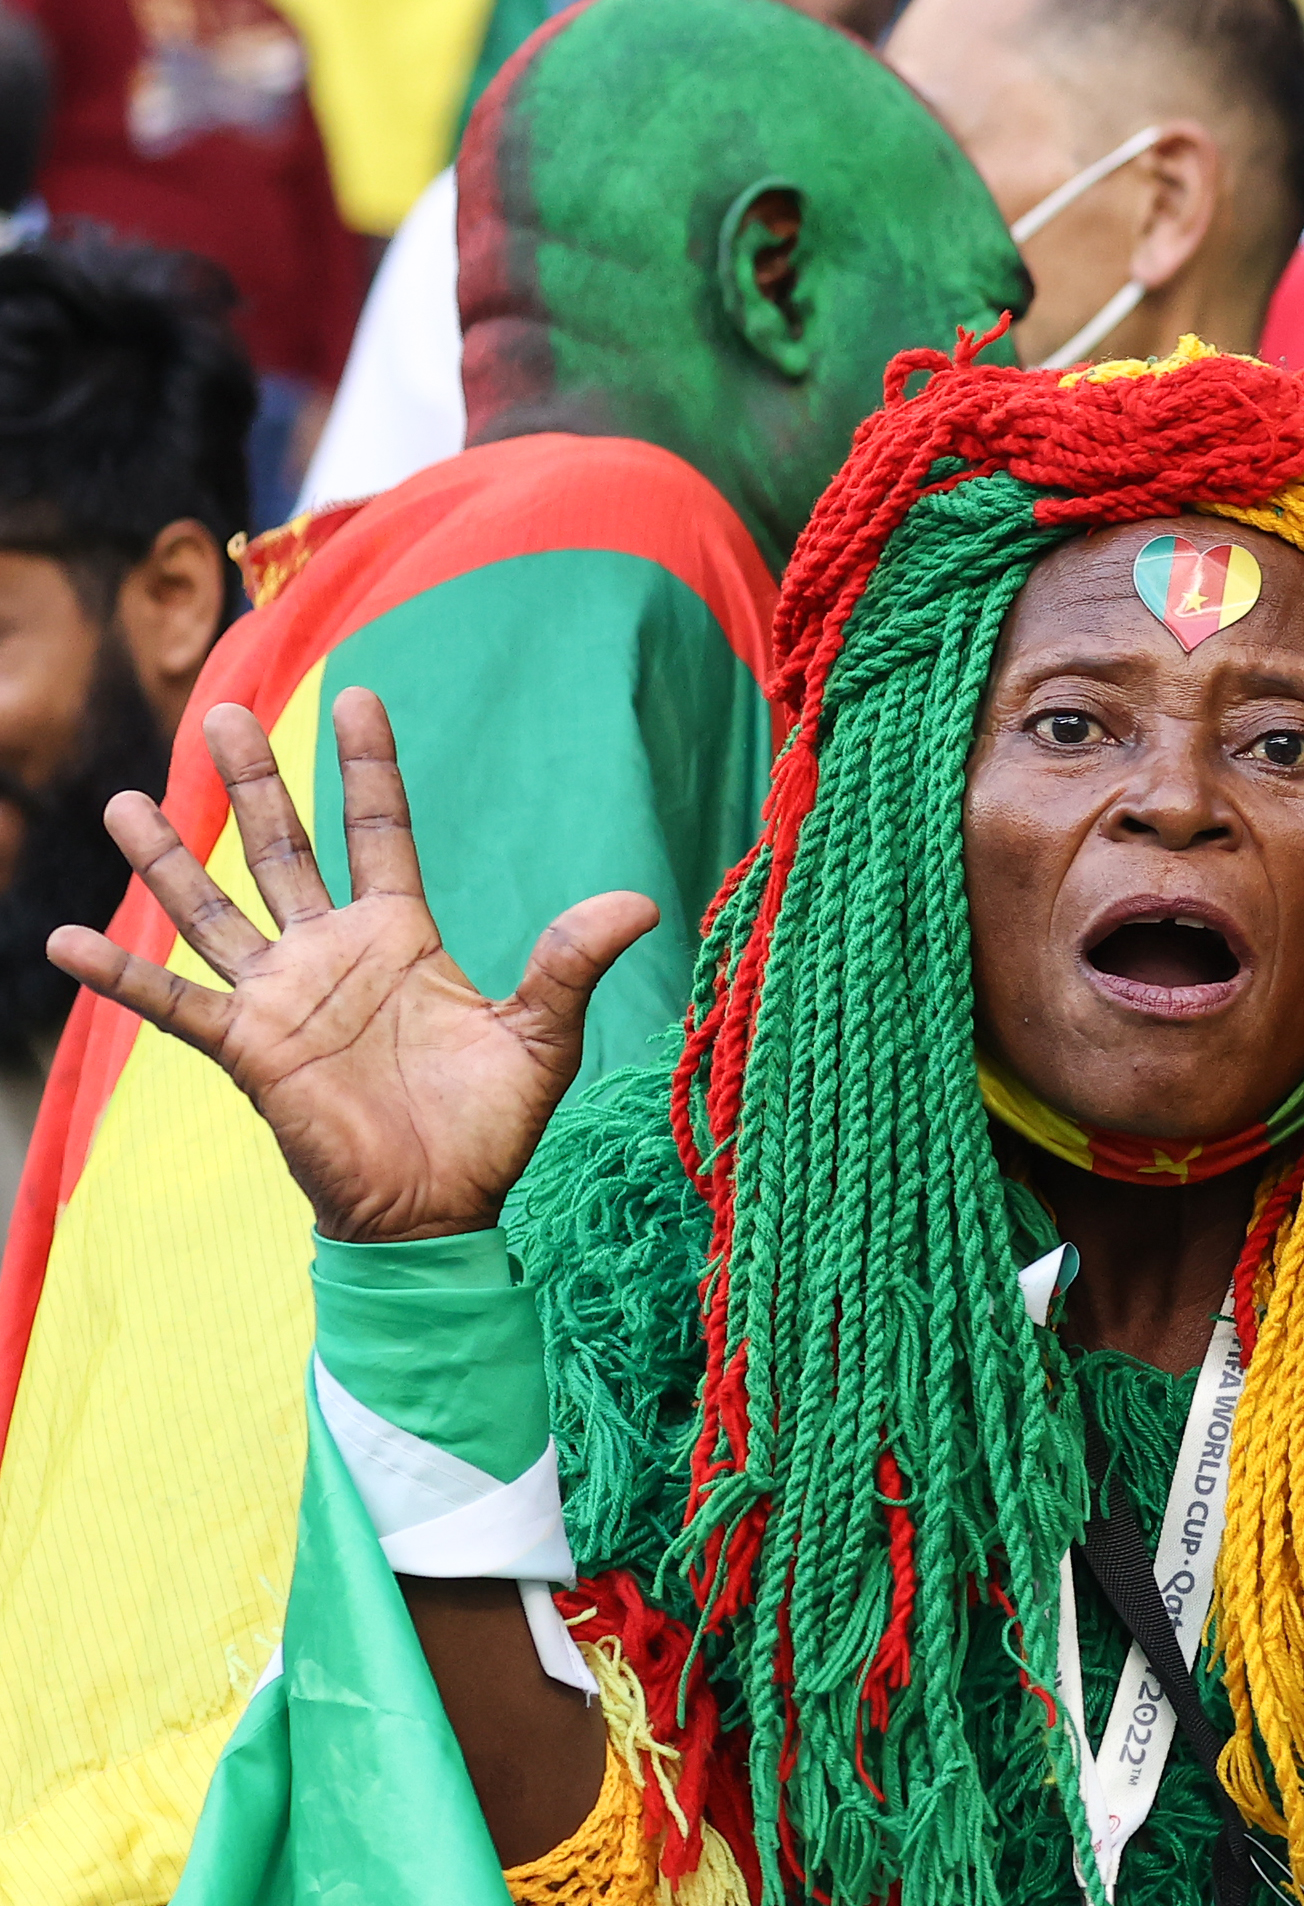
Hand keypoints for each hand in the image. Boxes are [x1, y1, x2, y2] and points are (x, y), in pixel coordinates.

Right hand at [47, 690, 657, 1243]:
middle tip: (220, 712)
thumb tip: (638, 900)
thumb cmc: (490, 1126)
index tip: (358, 695)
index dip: (369, 768)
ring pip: (216, 910)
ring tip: (125, 801)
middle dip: (255, 784)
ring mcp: (283, 998)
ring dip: (171, 860)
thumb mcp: (542, 1035)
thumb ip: (571, 962)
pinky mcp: (249, 1049)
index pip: (380, 832)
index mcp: (401, 938)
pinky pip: (174, 1003)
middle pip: (284, 850)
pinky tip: (62, 940)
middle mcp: (332, 954)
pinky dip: (119, 976)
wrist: (441, 1210)